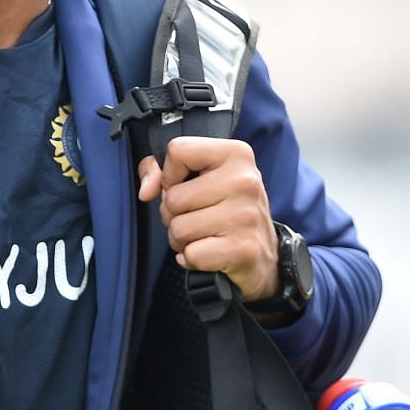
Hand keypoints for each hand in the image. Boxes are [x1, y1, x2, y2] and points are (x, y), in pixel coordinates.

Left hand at [136, 136, 279, 301]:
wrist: (263, 254)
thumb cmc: (227, 211)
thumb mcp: (202, 179)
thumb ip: (162, 172)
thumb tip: (146, 190)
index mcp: (236, 154)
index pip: (178, 151)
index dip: (170, 175)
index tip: (185, 186)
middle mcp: (245, 181)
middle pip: (173, 197)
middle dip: (174, 214)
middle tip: (196, 218)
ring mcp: (246, 215)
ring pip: (179, 228)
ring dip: (181, 239)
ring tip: (202, 236)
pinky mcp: (243, 248)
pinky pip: (191, 254)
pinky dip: (191, 258)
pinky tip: (208, 253)